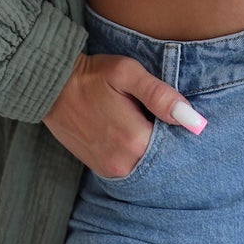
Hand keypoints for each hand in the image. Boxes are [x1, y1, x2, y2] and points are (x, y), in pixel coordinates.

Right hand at [43, 51, 207, 176]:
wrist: (50, 88)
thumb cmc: (91, 76)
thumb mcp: (127, 73)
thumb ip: (160, 95)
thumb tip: (193, 120)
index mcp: (134, 140)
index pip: (177, 145)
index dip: (182, 128)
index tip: (180, 113)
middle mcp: (123, 163)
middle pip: (164, 158)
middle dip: (170, 140)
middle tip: (163, 114)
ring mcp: (110, 170)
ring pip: (148, 164)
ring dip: (154, 147)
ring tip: (146, 120)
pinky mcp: (101, 169)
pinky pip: (132, 166)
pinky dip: (139, 153)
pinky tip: (135, 131)